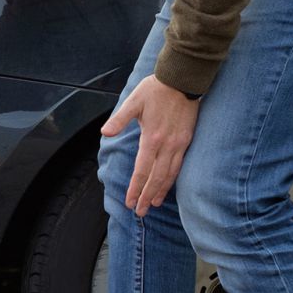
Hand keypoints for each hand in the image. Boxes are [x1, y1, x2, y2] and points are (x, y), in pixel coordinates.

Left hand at [101, 75, 199, 216]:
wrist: (183, 80)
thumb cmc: (156, 89)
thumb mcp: (133, 101)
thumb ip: (120, 119)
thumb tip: (104, 132)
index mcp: (152, 138)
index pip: (142, 171)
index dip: (135, 188)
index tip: (130, 202)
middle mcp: (167, 145)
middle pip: (156, 178)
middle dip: (147, 197)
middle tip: (140, 212)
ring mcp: (179, 144)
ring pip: (170, 175)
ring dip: (161, 192)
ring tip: (154, 205)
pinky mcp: (187, 141)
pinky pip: (180, 166)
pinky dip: (173, 179)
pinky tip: (168, 186)